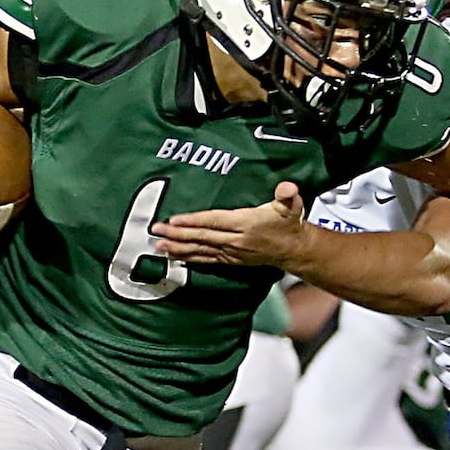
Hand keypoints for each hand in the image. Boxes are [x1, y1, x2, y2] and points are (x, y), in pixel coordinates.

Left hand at [152, 181, 308, 265]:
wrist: (293, 249)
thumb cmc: (289, 223)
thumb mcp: (292, 205)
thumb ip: (288, 195)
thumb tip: (288, 188)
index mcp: (246, 223)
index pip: (215, 221)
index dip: (194, 221)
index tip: (174, 219)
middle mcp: (236, 240)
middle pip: (202, 236)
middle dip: (178, 234)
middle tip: (156, 230)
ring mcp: (231, 252)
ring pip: (200, 250)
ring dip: (178, 247)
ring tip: (159, 245)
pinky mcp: (229, 260)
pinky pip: (205, 259)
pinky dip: (189, 257)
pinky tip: (174, 255)